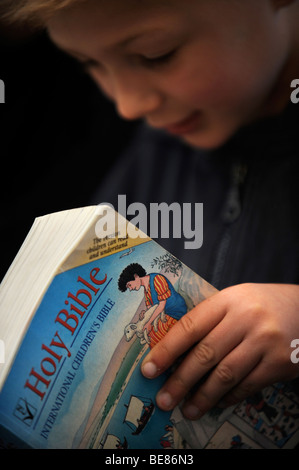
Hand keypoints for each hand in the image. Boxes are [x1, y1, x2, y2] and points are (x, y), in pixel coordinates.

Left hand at [141, 283, 298, 419]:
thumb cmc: (262, 305)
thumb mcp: (235, 300)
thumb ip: (209, 319)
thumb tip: (173, 350)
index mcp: (228, 300)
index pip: (190, 326)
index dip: (166, 350)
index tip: (148, 370)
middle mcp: (246, 319)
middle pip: (205, 354)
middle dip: (180, 381)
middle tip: (164, 399)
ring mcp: (265, 341)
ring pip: (225, 375)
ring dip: (202, 396)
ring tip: (187, 410)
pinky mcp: (280, 363)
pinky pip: (247, 386)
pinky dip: (228, 397)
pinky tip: (215, 403)